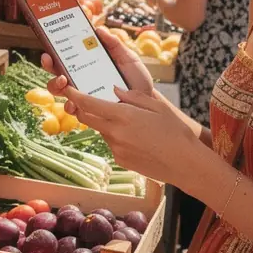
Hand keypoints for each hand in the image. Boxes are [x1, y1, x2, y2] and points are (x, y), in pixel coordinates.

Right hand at [41, 25, 153, 101]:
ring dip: (55, 85)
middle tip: (51, 62)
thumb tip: (98, 29)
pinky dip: (69, 106)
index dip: (53, 52)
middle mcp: (81, 80)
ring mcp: (83, 96)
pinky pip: (73, 110)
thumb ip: (115, 44)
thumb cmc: (137, 79)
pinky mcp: (89, 112)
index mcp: (87, 65)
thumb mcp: (128, 58)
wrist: (148, 102)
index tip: (49, 48)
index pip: (65, 57)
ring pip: (59, 91)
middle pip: (56, 72)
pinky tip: (74, 104)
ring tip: (64, 82)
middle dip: (49, 66)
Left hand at [49, 83, 199, 185]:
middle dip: (83, 108)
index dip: (74, 95)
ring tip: (129, 121)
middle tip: (88, 100)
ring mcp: (116, 149)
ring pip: (101, 131)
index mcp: (123, 116)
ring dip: (106, 123)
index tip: (67, 88)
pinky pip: (112, 144)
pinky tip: (137, 138)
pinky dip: (117, 137)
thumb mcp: (157, 106)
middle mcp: (115, 133)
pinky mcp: (121, 160)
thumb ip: (133, 96)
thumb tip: (115, 90)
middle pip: (86, 118)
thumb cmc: (175, 131)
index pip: (89, 103)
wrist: (185, 164)